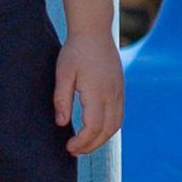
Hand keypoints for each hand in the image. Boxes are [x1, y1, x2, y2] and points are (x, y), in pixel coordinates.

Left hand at [57, 36, 125, 154]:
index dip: (82, 142)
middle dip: (91, 145)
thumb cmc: (76, 50)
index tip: (68, 146)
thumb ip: (62, 99)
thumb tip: (61, 123)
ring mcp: (119, 91)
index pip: (93, 127)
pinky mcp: (120, 88)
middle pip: (107, 130)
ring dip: (102, 138)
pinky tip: (96, 129)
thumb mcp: (63, 73)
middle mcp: (112, 94)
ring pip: (116, 124)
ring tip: (85, 144)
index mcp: (97, 92)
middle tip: (74, 151)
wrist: (95, 30)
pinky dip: (109, 128)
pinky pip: (119, 115)